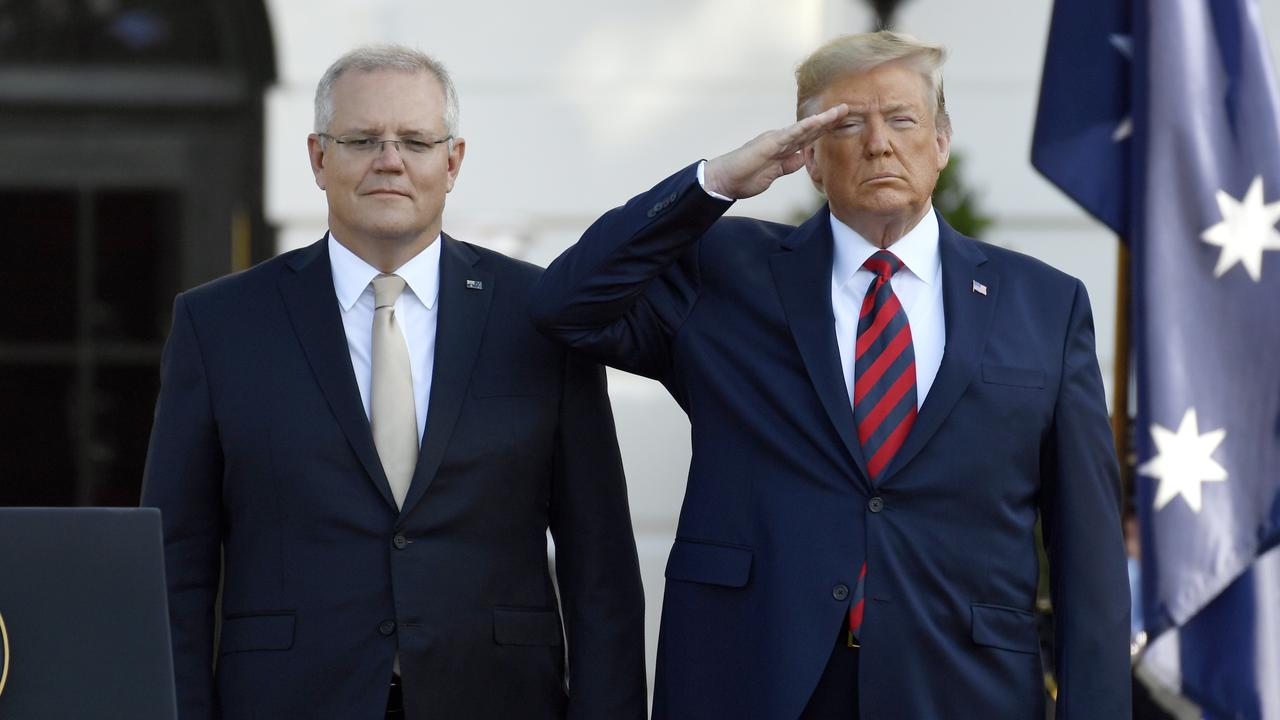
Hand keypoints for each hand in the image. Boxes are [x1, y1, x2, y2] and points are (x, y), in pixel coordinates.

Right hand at [703, 104, 849, 199]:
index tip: (843, 123)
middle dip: (830, 120)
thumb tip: (803, 158)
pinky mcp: (768, 144)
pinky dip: (804, 127)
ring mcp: (775, 140)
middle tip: (848, 108)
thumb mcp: (774, 173)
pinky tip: (818, 121)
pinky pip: (790, 134)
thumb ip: (789, 165)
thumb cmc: (745, 177)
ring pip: (804, 128)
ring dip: (823, 119)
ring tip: (841, 110)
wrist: (724, 180)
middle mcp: (780, 139)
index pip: (808, 137)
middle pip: (810, 129)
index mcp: (782, 147)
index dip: (825, 130)